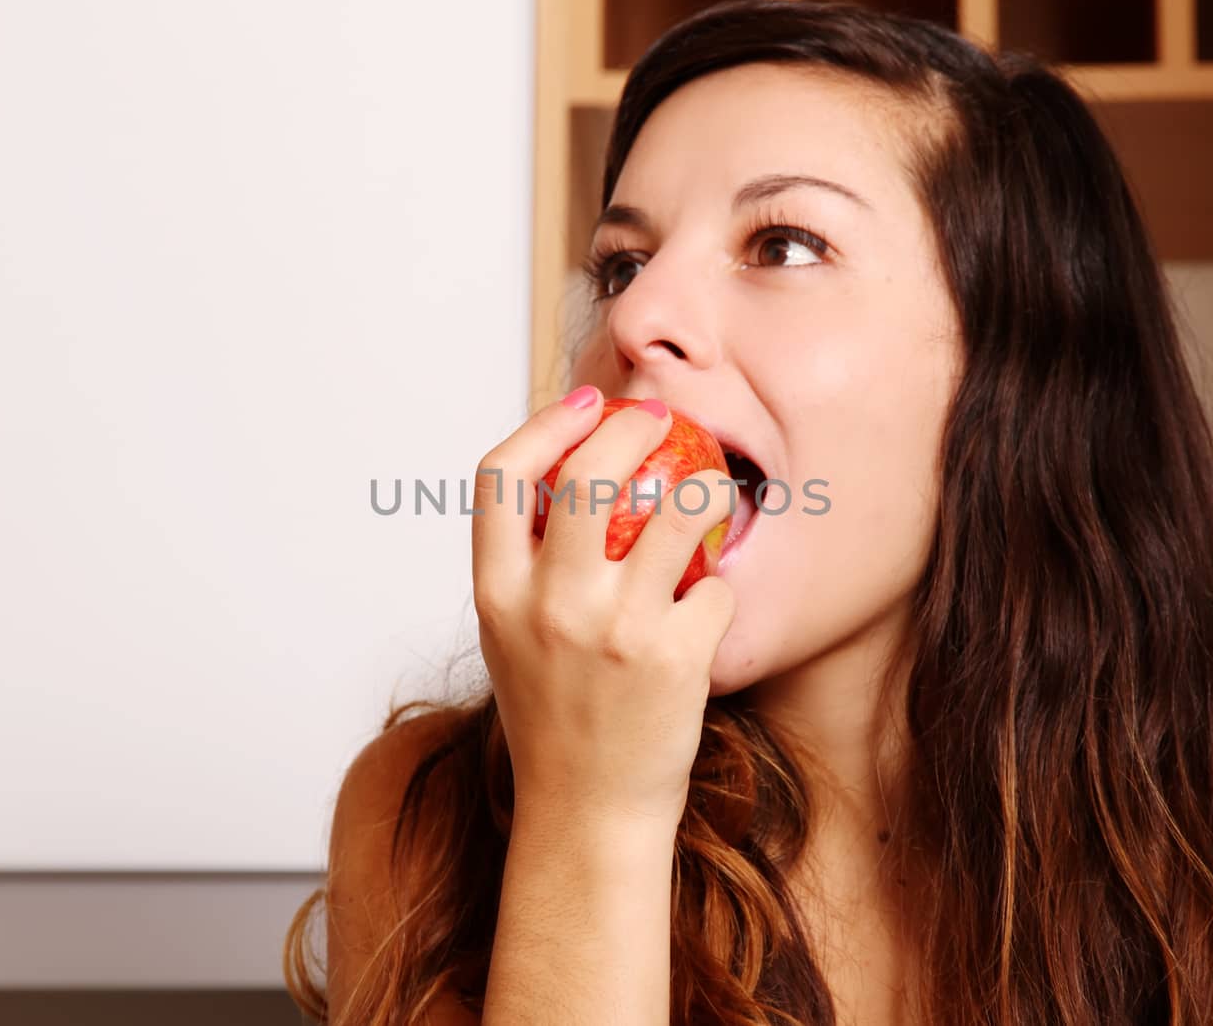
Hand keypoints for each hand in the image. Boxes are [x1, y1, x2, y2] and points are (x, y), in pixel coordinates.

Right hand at [471, 387, 736, 830]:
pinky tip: (706, 604)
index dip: (546, 423)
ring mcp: (614, 629)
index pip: (499, 475)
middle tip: (661, 419)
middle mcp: (549, 604)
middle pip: (590, 472)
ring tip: (709, 492)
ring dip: (703, 489)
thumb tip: (567, 469)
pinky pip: (714, 585)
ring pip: (676, 510)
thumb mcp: (507, 633)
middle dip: (634, 425)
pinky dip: (717, 587)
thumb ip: (524, 561)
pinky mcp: (675, 658)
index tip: (586, 403)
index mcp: (495, 593)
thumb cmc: (552, 715)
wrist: (588, 810)